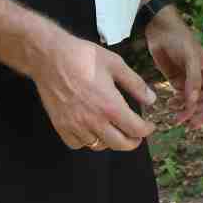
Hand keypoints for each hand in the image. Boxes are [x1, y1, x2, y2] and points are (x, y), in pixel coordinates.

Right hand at [32, 31, 157, 150]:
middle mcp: (94, 121)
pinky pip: (78, 144)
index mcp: (110, 106)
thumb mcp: (115, 64)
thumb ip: (135, 84)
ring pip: (99, 146)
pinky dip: (87, 141)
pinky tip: (90, 129)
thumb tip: (151, 100)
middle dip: (132, 141)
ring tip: (112, 129)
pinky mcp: (60, 126)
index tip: (149, 126)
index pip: (135, 129)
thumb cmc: (83, 56)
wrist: (50, 57)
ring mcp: (76, 126)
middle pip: (120, 144)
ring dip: (110, 140)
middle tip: (136, 135)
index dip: (146, 130)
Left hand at [145, 11, 202, 128]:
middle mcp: (202, 79)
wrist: (161, 30)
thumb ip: (193, 80)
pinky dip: (176, 104)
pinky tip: (170, 105)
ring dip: (186, 112)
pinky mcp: (176, 81)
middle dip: (198, 114)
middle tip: (190, 125)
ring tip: (176, 119)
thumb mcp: (190, 58)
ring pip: (191, 103)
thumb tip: (193, 101)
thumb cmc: (180, 40)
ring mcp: (189, 82)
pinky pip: (179, 98)